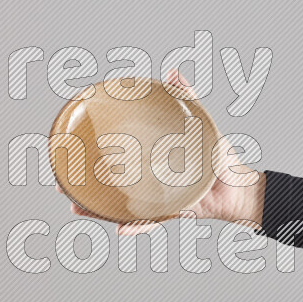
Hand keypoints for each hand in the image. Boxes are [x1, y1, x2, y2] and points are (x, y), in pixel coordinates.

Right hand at [56, 69, 266, 234]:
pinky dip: (137, 226)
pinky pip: (151, 221)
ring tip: (79, 209)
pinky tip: (121, 230)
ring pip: (120, 206)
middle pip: (109, 184)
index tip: (69, 150)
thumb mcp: (201, 122)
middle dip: (83, 186)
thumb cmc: (221, 156)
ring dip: (99, 209)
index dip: (92, 155)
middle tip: (62, 183)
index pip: (116, 156)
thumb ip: (186, 98)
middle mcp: (148, 180)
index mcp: (150, 159)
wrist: (240, 184)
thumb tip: (173, 72)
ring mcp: (157, 198)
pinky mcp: (172, 212)